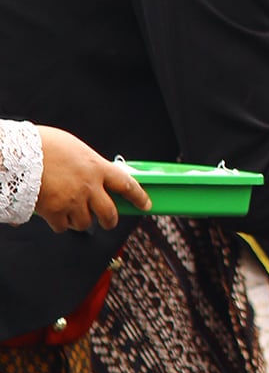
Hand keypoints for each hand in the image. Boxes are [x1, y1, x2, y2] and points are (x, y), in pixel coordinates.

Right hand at [34, 127, 151, 232]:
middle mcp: (89, 186)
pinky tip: (54, 213)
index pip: (127, 184)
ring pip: (85, 223)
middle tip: (107, 221)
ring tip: (70, 209)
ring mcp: (73, 201)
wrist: (20, 153)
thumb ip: (89, 166)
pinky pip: (63, 227)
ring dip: (80, 220)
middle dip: (110, 220)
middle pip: (109, 213)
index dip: (139, 196)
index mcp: (97, 167)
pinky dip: (60, 223)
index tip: (145, 204)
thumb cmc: (45, 145)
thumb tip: (94, 176)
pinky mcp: (55, 212)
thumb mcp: (76, 149)